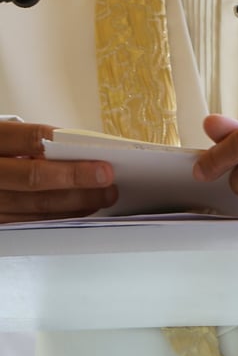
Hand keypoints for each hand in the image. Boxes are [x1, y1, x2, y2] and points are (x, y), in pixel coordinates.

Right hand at [0, 121, 116, 223]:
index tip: (102, 162)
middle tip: (108, 181)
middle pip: (35, 180)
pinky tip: (75, 212)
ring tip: (102, 197)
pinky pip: (24, 222)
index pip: (33, 142)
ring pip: (32, 206)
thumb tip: (76, 151)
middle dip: (77, 182)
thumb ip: (30, 140)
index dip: (67, 152)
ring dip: (72, 204)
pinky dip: (53, 217)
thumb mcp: (1, 134)